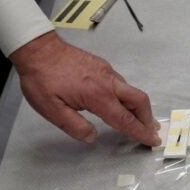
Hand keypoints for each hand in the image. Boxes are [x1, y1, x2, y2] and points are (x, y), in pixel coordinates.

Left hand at [10, 32, 161, 145]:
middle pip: (139, 100)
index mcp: (98, 96)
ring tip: (139, 119)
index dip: (140, 132)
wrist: (37, 49)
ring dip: (138, 107)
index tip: (152, 141)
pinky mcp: (100, 65)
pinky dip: (127, 96)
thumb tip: (92, 137)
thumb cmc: (41, 79)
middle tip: (150, 131)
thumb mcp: (52, 110)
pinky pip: (121, 83)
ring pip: (130, 90)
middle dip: (147, 117)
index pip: (125, 119)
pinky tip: (120, 102)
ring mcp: (105, 71)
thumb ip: (75, 126)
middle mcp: (107, 82)